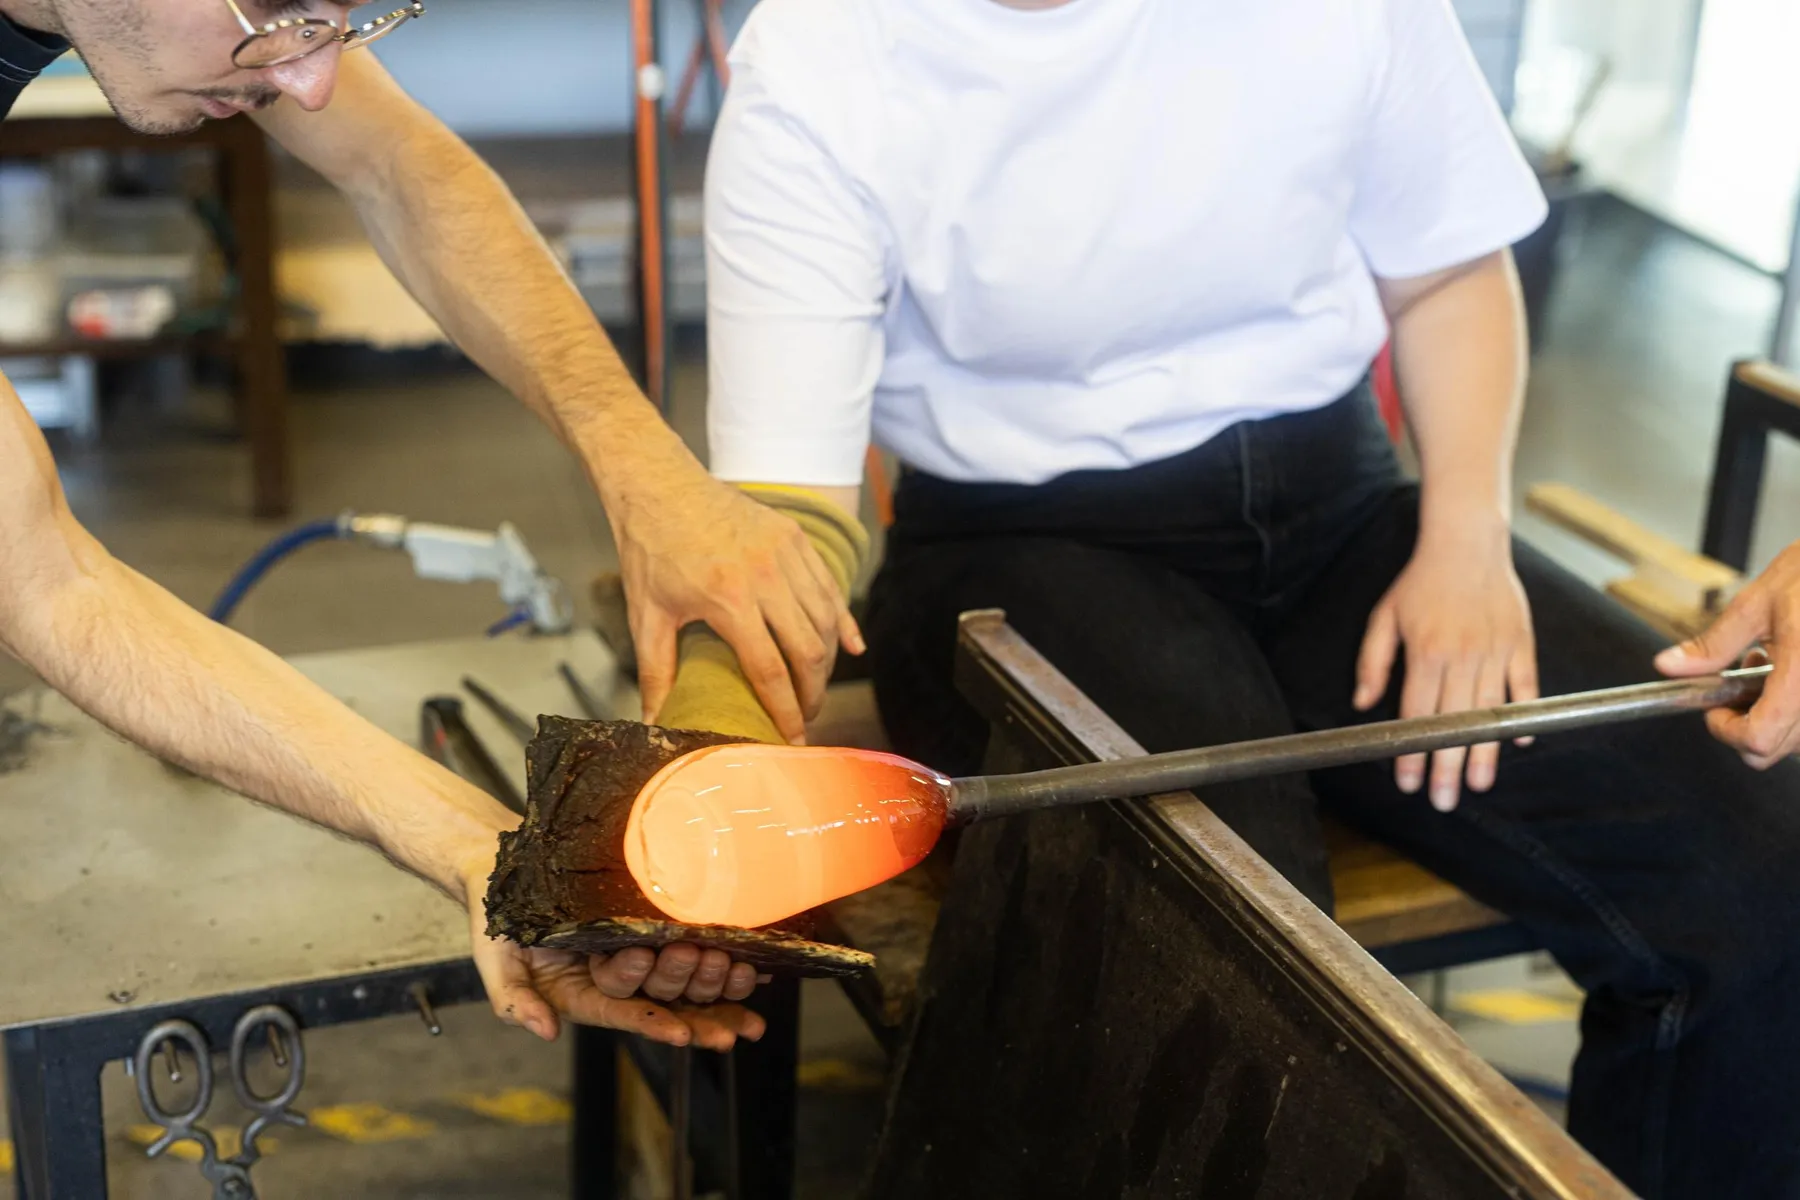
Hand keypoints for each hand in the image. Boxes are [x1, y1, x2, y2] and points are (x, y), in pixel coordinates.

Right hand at [465, 874, 766, 1051]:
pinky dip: (724, 960)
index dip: (653, 1024)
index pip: (623, 1013)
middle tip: (736, 1030)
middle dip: (702, 1018)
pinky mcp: (650, 928)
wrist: (510, 875)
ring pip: (685, 979)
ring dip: (718, 986)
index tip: (683, 1035)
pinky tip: (757, 969)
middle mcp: (617, 980)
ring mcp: (637, 954)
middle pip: (666, 1004)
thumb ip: (515, 1002)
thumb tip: (546, 1032)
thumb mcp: (497, 965)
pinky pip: (690, 947)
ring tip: (747, 984)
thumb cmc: (501, 924)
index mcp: (584, 996)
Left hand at [613, 469, 861, 743]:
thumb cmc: (650, 550)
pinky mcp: (794, 537)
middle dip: (812, 692)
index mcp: (728, 599)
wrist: (659, 484)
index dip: (785, 710)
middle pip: (807, 650)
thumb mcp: (646, 615)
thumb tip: (653, 721)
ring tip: (816, 687)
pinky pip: (829, 587)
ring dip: (827, 660)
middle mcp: (765, 576)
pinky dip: (842, 620)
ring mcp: (785, 553)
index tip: (792, 738)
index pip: (770, 670)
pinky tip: (852, 647)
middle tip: (807, 715)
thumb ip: (656, 671)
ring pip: (825, 620)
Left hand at [1354, 527, 1537, 810]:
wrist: (1467, 543)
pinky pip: (1525, 686)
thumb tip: (1362, 703)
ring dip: (1484, 753)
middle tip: (1443, 801)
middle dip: (1447, 767)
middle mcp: (1461, 656)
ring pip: (1489, 712)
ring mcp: (1495, 651)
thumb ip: (1372, 661)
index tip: (1408, 782)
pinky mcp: (1520, 643)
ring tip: (1478, 785)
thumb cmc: (1422, 582)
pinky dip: (1522, 715)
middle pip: (1453, 723)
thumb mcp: (1384, 617)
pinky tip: (1518, 742)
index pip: (1416, 715)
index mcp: (1425, 652)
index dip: (1411, 752)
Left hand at [1655, 540, 1799, 768]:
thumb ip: (1713, 644)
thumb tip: (1671, 666)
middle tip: (1733, 689)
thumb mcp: (1756, 604)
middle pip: (1776, 747)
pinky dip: (1792, 707)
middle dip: (1744, 723)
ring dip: (1770, 716)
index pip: (1760, 737)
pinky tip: (1785, 672)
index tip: (1714, 709)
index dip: (1727, 730)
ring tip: (1764, 670)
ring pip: (1795, 739)